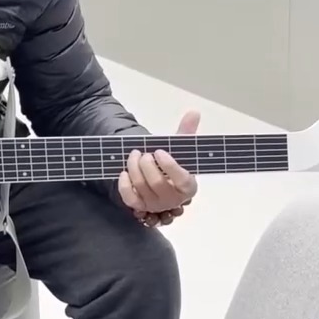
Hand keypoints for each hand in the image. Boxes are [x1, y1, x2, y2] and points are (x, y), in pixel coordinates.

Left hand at [119, 111, 200, 225]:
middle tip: (143, 153)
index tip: (159, 151)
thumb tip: (194, 112)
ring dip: (134, 167)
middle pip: (156, 182)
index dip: (169, 165)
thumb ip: (187, 131)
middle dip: (146, 164)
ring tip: (134, 155)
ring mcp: (156, 205)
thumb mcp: (181, 148)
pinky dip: (124, 184)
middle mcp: (173, 200)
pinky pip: (129, 198)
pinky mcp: (140, 207)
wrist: (161, 177)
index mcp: (188, 186)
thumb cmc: (172, 164)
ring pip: (141, 187)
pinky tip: (124, 172)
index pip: (181, 179)